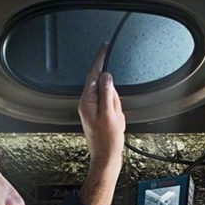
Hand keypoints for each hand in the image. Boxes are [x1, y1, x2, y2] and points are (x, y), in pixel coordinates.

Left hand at [78, 42, 125, 173]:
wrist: (106, 157)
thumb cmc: (107, 140)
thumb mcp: (111, 114)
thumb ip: (108, 93)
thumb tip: (106, 75)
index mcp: (87, 101)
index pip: (94, 74)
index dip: (100, 59)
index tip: (105, 46)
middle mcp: (87, 103)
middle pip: (104, 86)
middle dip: (114, 97)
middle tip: (116, 112)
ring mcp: (92, 110)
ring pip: (110, 97)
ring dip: (116, 107)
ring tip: (116, 121)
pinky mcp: (98, 115)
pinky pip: (111, 107)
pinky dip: (116, 113)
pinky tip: (116, 124)